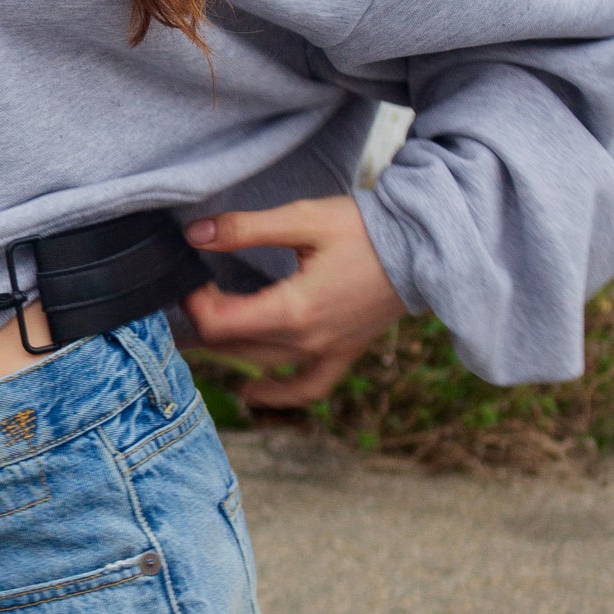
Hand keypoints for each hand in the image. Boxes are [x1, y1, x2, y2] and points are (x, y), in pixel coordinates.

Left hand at [179, 195, 404, 409]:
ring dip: (227, 351)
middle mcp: (308, 341)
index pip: (220, 323)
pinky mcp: (343, 352)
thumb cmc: (365, 230)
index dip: (193, 302)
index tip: (188, 276)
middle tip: (190, 294)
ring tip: (200, 331)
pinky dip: (277, 394)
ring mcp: (327, 352)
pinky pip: (307, 387)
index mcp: (293, 310)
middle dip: (204, 321)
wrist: (425, 246)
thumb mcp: (301, 219)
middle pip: (234, 345)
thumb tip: (195, 235)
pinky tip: (251, 391)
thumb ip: (243, 229)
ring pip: (261, 364)